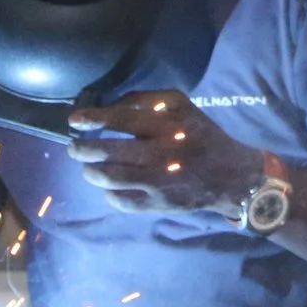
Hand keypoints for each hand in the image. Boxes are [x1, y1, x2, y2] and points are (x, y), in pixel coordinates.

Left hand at [66, 90, 265, 215]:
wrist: (231, 177)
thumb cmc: (201, 136)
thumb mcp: (184, 107)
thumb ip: (149, 101)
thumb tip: (111, 105)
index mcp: (169, 126)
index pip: (124, 119)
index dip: (95, 119)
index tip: (76, 121)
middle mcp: (163, 154)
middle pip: (111, 152)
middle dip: (84, 149)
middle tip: (75, 148)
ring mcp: (160, 182)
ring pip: (111, 178)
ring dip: (92, 172)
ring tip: (88, 168)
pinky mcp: (159, 205)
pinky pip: (122, 201)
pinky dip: (109, 193)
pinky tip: (111, 186)